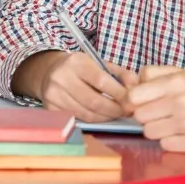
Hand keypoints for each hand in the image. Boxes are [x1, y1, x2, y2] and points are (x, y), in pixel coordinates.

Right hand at [15, 50, 135, 121]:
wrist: (48, 70)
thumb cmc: (80, 68)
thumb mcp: (99, 64)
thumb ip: (121, 75)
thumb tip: (137, 88)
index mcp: (76, 62)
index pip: (101, 81)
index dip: (119, 95)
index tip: (131, 103)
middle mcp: (61, 77)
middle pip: (94, 101)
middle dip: (114, 110)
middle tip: (126, 113)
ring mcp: (53, 93)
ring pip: (86, 114)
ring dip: (105, 118)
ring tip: (114, 115)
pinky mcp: (50, 107)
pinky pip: (77, 119)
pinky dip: (91, 121)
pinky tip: (99, 117)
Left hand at [127, 66, 184, 151]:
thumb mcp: (177, 74)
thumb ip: (150, 74)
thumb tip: (127, 84)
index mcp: (175, 83)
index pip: (133, 96)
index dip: (130, 102)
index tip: (136, 104)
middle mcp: (182, 102)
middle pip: (139, 116)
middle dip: (145, 116)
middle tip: (157, 113)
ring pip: (149, 132)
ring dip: (155, 129)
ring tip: (169, 123)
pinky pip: (164, 145)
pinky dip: (169, 141)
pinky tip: (180, 134)